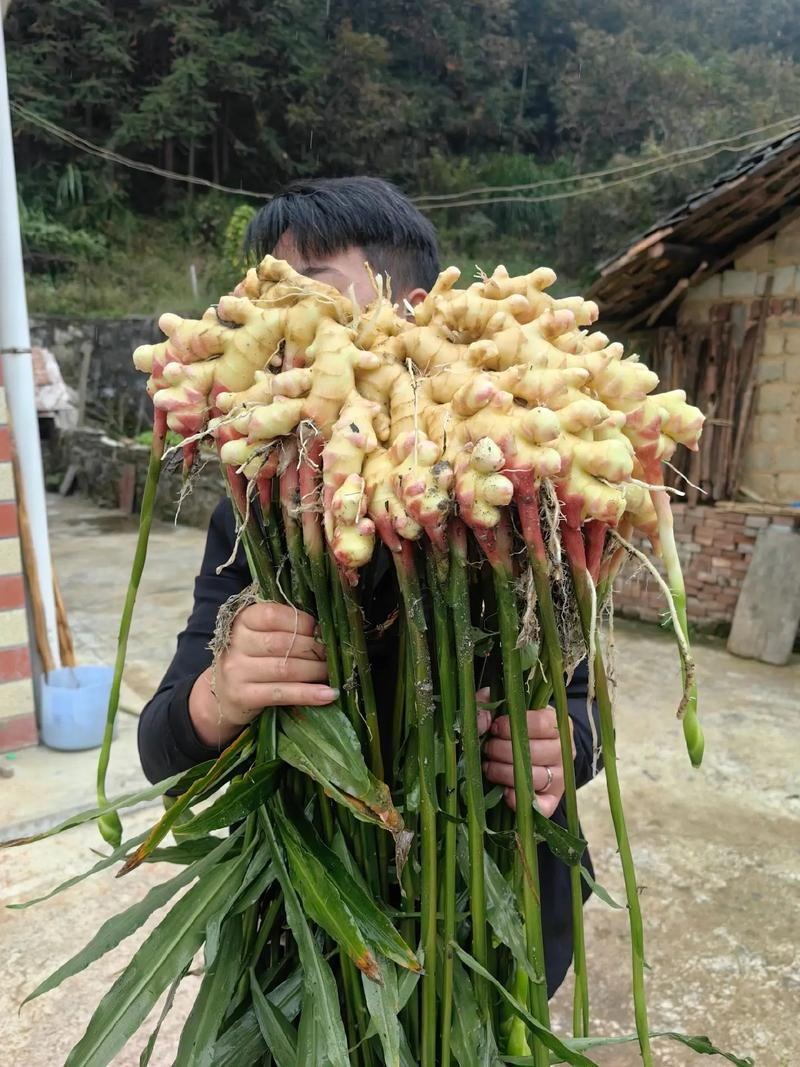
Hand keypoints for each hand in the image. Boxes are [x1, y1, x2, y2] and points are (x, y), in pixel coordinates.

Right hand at [189, 602, 337, 746]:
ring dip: (316, 671)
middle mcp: (236, 643)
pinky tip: (328, 694)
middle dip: (315, 649)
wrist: (222, 696)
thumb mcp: (259, 636)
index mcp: (243, 620)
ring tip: (332, 673)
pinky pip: (282, 693)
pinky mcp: (242, 696)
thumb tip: (324, 631)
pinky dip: (309, 694)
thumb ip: (284, 628)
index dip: (302, 622)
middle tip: (333, 655)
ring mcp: (237, 671)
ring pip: (286, 668)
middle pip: (284, 643)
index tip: (321, 631)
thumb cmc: (252, 659)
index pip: (273, 615)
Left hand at [477, 687, 574, 816]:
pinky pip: (542, 806)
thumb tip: (481, 719)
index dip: (511, 727)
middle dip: (501, 750)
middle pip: (534, 753)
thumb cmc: (516, 724)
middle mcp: (564, 750)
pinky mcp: (553, 798)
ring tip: (488, 766)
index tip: (494, 728)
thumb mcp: (505, 707)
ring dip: (503, 773)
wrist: (538, 747)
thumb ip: (489, 704)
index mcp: (557, 723)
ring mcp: (560, 776)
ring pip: (533, 778)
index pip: (540, 724)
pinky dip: (521, 801)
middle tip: (487, 748)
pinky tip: (504, 792)